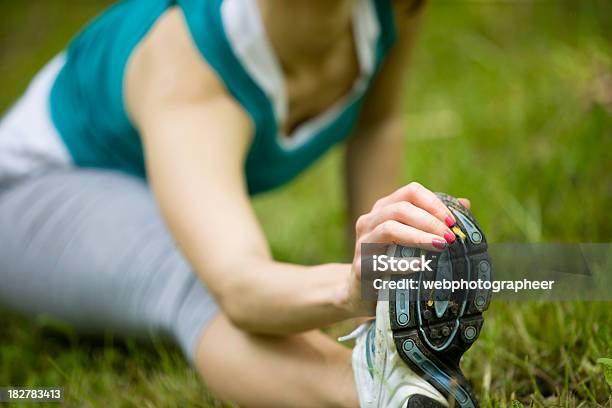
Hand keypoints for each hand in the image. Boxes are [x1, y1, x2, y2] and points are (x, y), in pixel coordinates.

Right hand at [345, 182, 469, 315]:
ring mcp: (362, 243)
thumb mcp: (411, 239)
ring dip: (418, 236)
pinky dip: (403, 263)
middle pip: (400, 208)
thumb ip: (434, 220)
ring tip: (440, 246)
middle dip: (429, 221)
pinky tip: (421, 266)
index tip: (453, 221)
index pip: (410, 192)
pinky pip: (381, 261)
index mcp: (384, 209)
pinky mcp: (360, 268)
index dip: (434, 203)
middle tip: (450, 237)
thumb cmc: (392, 262)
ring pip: (389, 228)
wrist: (360, 292)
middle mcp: (369, 221)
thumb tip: (465, 204)